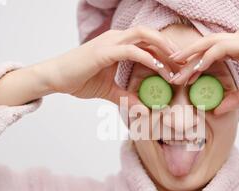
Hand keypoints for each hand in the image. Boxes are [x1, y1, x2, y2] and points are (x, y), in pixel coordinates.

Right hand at [38, 26, 176, 105]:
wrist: (55, 78)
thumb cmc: (78, 80)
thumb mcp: (108, 91)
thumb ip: (126, 97)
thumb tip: (143, 110)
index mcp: (118, 43)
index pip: (147, 41)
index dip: (165, 52)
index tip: (179, 68)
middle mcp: (116, 38)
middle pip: (150, 34)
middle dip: (169, 47)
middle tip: (184, 65)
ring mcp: (110, 41)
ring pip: (144, 36)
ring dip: (163, 49)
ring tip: (177, 66)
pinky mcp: (104, 51)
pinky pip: (132, 50)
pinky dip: (148, 58)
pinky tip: (160, 70)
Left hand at [170, 28, 238, 114]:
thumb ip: (234, 98)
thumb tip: (217, 110)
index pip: (210, 51)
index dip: (194, 62)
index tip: (180, 75)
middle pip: (205, 45)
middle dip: (186, 58)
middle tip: (170, 70)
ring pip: (209, 45)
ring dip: (192, 59)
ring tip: (178, 73)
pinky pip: (221, 49)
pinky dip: (206, 58)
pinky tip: (196, 69)